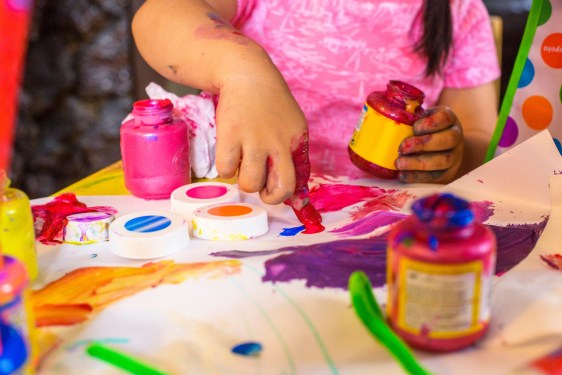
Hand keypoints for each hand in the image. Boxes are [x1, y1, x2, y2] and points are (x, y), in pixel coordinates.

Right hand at [214, 76, 308, 204]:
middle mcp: (279, 142)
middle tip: (261, 187)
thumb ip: (293, 155)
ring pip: (250, 184)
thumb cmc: (271, 105)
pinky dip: (226, 169)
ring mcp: (254, 139)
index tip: (276, 190)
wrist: (248, 75)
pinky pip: (226, 170)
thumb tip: (294, 194)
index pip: (300, 180)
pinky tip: (230, 155)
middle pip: (282, 189)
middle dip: (270, 197)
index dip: (287, 193)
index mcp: (297, 142)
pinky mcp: (230, 135)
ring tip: (243, 166)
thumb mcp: (292, 127)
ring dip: (244, 181)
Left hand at [395, 106, 463, 183]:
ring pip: (443, 160)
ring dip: (418, 163)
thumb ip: (411, 117)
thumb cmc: (424, 128)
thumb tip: (393, 120)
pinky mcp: (446, 172)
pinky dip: (417, 176)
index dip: (430, 123)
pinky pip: (434, 176)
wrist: (442, 148)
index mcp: (449, 119)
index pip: (445, 118)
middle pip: (448, 140)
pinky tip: (402, 175)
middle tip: (403, 148)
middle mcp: (455, 136)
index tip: (414, 127)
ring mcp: (454, 155)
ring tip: (399, 163)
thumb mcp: (421, 117)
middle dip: (423, 144)